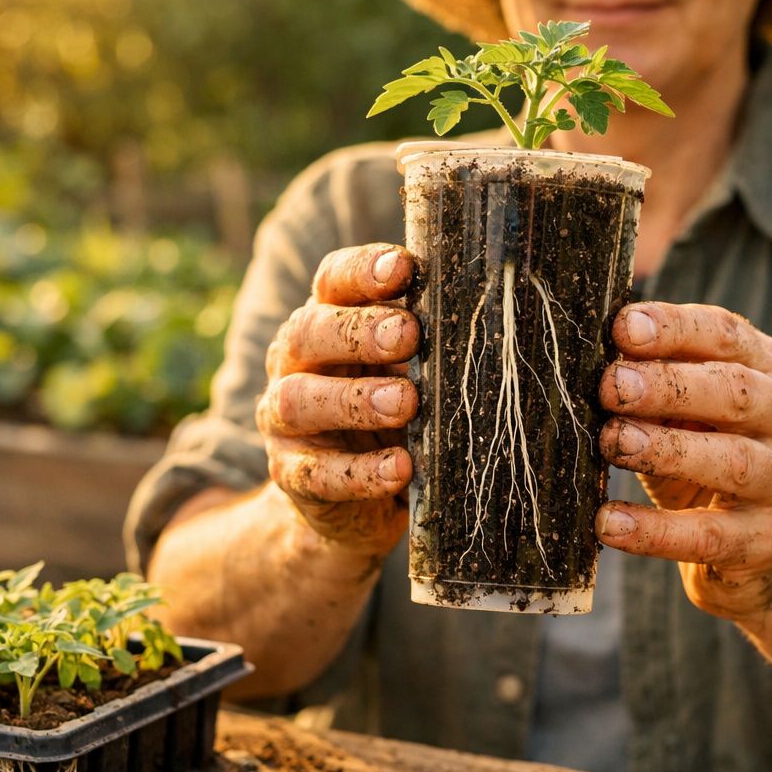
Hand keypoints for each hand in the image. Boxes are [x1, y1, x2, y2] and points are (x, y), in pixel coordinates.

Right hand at [257, 243, 419, 554]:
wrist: (357, 502)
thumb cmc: (393, 415)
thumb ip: (428, 343)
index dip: (362, 272)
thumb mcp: (411, 371)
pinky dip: (360, 473)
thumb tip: (487, 315)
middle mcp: (295, 363)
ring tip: (405, 404)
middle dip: (358, 331)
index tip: (403, 268)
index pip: (332, 283)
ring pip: (299, 400)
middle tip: (407, 334)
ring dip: (355, 400)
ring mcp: (284, 421)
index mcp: (325, 322)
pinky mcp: (290, 474)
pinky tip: (400, 469)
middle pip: (309, 332)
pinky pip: (316, 474)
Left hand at [595, 302, 771, 619]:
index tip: (622, 327)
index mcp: (769, 370)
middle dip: (669, 386)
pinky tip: (608, 522)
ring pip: (733, 461)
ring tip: (612, 443)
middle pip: (736, 392)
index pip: (726, 335)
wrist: (766, 548)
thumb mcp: (685, 412)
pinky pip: (708, 535)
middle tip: (611, 386)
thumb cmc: (707, 457)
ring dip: (667, 450)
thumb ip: (654, 381)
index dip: (675, 328)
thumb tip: (588, 358)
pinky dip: (653, 531)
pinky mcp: (769, 541)